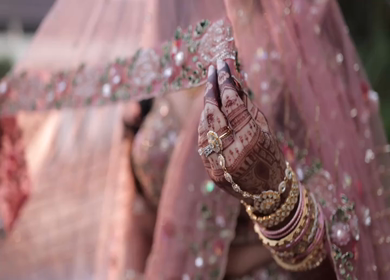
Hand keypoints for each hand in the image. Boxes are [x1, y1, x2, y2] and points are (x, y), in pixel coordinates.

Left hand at [198, 60, 285, 201]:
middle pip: (213, 111)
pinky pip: (202, 140)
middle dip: (211, 86)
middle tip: (212, 69)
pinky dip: (205, 124)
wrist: (268, 193)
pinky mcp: (210, 169)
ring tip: (212, 89)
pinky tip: (209, 112)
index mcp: (251, 139)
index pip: (232, 102)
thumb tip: (232, 82)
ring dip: (207, 104)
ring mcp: (217, 162)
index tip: (222, 64)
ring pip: (204, 124)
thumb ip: (247, 106)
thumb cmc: (272, 157)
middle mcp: (231, 150)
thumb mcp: (265, 129)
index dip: (226, 81)